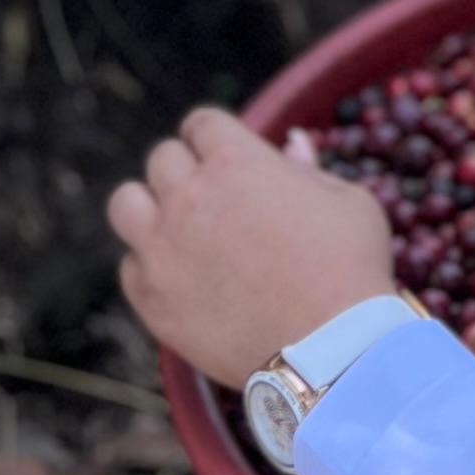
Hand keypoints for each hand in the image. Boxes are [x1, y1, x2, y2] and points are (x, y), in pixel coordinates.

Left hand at [106, 111, 395, 387]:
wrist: (328, 350)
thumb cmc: (349, 268)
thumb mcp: (347, 201)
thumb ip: (308, 168)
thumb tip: (291, 141)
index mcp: (236, 162)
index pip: (202, 123)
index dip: (216, 137)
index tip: (226, 154)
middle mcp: (188, 196)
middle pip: (163, 159)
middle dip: (188, 170)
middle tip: (212, 196)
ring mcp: (162, 249)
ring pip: (125, 204)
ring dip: (148, 207)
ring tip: (176, 227)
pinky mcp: (151, 298)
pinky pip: (130, 267)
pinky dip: (150, 267)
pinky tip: (182, 277)